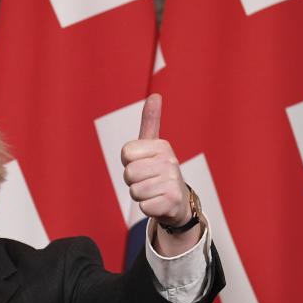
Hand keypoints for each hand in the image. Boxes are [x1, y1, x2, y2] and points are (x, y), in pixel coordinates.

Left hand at [121, 94, 190, 229]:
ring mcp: (172, 182)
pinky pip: (142, 206)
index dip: (129, 162)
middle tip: (147, 180)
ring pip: (134, 191)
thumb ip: (150, 122)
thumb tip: (155, 95)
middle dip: (133, 181)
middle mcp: (170, 161)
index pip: (125, 153)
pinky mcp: (171, 202)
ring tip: (152, 191)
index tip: (142, 163)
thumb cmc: (158, 171)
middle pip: (128, 173)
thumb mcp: (153, 146)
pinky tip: (158, 202)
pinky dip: (147, 207)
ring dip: (139, 195)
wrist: (177, 201)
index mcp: (162, 146)